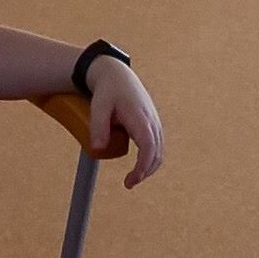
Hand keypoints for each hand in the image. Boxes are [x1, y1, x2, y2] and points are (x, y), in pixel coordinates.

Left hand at [82, 55, 171, 186]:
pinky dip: (151, 158)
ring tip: (133, 178)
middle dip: (146, 171)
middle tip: (129, 183)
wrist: (117, 74)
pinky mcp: (152, 124)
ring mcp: (154, 122)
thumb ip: (98, 127)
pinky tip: (140, 166)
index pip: (148, 147)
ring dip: (149, 167)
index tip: (133, 179)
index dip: (143, 166)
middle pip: (157, 153)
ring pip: (159, 150)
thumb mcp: (98, 106)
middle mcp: (151, 121)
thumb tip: (98, 148)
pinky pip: (157, 145)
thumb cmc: (107, 90)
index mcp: (140, 118)